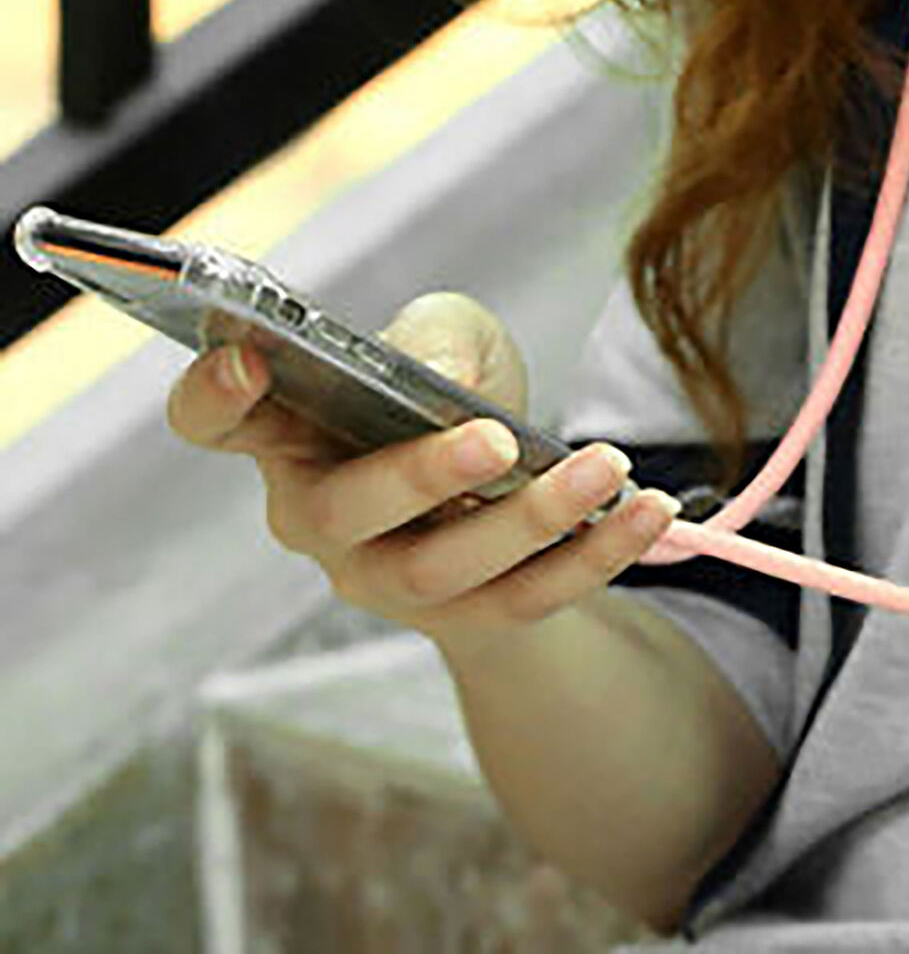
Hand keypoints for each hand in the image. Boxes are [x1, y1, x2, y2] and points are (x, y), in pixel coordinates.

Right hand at [165, 291, 680, 657]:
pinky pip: (530, 598)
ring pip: (444, 570)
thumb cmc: (454, 393)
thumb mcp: (451, 337)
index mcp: (291, 436)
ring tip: (605, 467)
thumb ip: (436, 339)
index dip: (214, 395)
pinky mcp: (468, 616)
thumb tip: (445, 383)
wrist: (506, 480)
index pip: (214, 424)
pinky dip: (595, 555)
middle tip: (493, 439)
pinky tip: (649, 510)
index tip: (250, 359)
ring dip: (529, 521)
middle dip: (418, 478)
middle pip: (344, 515)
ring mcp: (390, 579)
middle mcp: (323, 519)